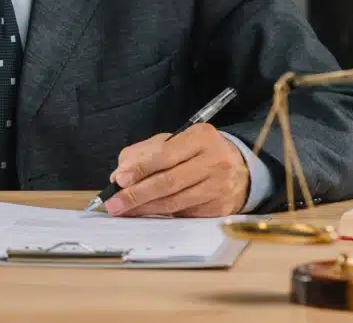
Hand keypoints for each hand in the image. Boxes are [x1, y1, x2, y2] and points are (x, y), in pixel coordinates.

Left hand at [104, 123, 248, 216]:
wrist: (238, 169)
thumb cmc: (197, 153)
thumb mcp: (173, 142)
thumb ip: (144, 154)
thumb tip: (119, 175)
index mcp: (201, 138)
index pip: (165, 154)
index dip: (140, 169)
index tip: (119, 180)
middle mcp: (215, 161)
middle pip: (169, 182)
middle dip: (137, 194)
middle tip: (115, 203)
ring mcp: (220, 187)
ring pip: (175, 202)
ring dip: (145, 208)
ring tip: (125, 211)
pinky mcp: (219, 208)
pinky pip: (183, 214)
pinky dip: (161, 215)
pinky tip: (146, 214)